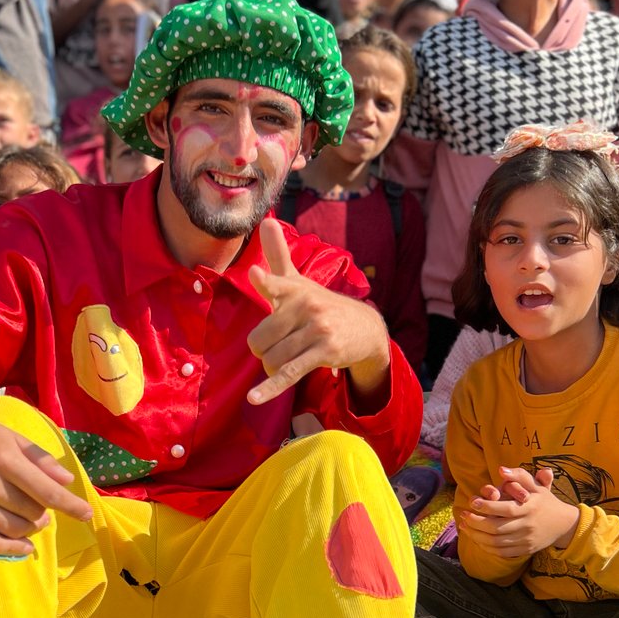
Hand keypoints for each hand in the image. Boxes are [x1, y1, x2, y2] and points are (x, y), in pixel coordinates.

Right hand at [0, 402, 93, 556]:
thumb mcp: (8, 436)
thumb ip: (38, 458)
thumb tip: (67, 481)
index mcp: (1, 456)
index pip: (44, 489)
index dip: (70, 505)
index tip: (87, 514)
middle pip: (30, 512)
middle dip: (44, 514)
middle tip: (43, 508)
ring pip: (11, 529)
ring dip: (30, 529)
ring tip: (34, 521)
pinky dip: (9, 549)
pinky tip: (24, 546)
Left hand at [245, 218, 390, 403]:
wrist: (364, 329)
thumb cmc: (320, 304)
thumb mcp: (300, 281)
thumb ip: (278, 255)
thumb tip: (266, 219)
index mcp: (295, 290)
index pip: (278, 284)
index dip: (266, 282)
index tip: (257, 276)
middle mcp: (307, 307)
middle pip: (259, 339)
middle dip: (262, 350)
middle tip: (277, 346)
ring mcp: (317, 331)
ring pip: (273, 358)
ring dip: (272, 367)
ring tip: (286, 360)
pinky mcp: (324, 353)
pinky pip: (289, 373)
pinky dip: (270, 387)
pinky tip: (254, 398)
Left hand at [458, 466, 580, 558]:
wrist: (564, 525)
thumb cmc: (545, 501)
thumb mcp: (537, 486)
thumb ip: (519, 475)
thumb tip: (501, 469)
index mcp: (530, 508)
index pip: (506, 509)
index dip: (487, 507)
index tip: (472, 502)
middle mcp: (528, 525)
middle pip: (497, 528)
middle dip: (476, 522)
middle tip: (463, 515)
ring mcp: (526, 540)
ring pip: (496, 542)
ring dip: (477, 536)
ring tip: (465, 527)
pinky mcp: (525, 550)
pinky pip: (502, 552)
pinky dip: (486, 547)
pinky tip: (477, 539)